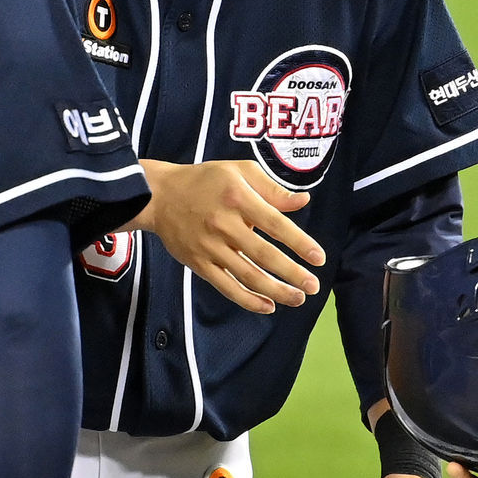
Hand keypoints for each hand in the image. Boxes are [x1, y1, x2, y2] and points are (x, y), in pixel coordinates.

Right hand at [128, 159, 324, 313]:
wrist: (158, 196)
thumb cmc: (204, 181)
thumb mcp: (239, 171)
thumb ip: (272, 188)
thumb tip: (303, 202)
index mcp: (238, 197)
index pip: (276, 224)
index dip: (300, 243)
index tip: (319, 259)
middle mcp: (224, 224)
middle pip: (264, 255)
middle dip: (292, 274)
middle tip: (313, 286)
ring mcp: (210, 246)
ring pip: (247, 275)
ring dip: (275, 290)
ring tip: (297, 299)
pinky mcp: (198, 263)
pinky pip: (226, 286)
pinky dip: (247, 300)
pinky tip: (268, 306)